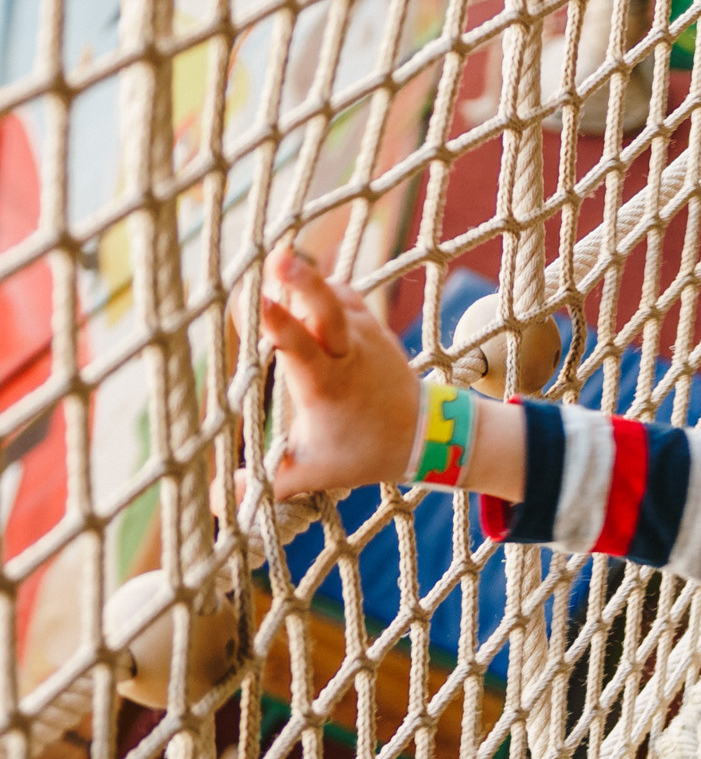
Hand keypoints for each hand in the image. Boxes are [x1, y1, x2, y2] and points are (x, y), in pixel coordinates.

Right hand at [257, 247, 421, 500]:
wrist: (425, 433)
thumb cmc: (360, 452)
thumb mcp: (311, 473)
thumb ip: (264, 485)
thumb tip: (217, 503)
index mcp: (326, 385)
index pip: (298, 348)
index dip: (277, 324)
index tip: (254, 299)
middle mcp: (346, 352)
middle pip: (325, 309)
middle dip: (302, 281)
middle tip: (277, 256)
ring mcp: (361, 332)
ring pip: (331, 294)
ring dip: (303, 278)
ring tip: (276, 260)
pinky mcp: (368, 321)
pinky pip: (340, 292)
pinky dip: (318, 285)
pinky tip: (293, 280)